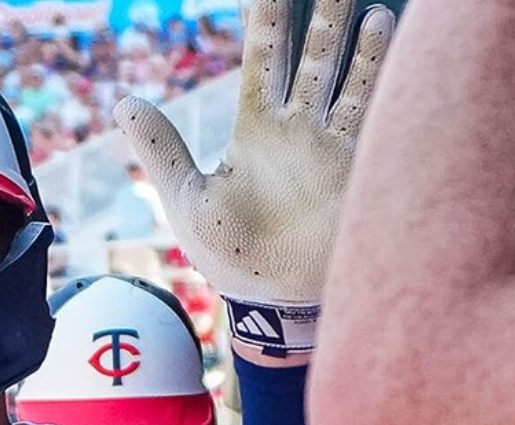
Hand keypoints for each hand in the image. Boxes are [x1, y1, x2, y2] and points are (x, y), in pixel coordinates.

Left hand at [114, 0, 394, 354]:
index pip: (264, 60)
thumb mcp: (188, 197)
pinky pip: (374, 114)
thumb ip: (162, 149)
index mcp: (257, 131)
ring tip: (360, 3)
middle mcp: (299, 130)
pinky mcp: (359, 168)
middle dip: (320, 17)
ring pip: (348, 78)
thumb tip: (122, 102)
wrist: (275, 304)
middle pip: (312, 58)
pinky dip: (382, 77)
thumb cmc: (231, 257)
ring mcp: (333, 147)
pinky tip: (393, 38)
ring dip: (356, 42)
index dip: (268, 20)